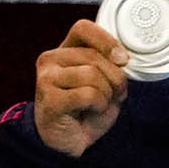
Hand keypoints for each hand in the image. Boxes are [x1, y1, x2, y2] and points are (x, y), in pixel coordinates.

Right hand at [30, 20, 129, 158]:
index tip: (122, 60)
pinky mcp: (49, 99)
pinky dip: (99, 105)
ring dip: (107, 94)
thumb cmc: (89, 108)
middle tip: (111, 95)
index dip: (107, 41)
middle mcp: (50, 59)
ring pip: (93, 75)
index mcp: (65, 50)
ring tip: (98, 104)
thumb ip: (111, 64)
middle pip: (95, 56)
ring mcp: (46, 78)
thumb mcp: (107, 81)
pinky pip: (89, 94)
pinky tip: (90, 111)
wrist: (70, 139)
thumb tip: (122, 57)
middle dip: (115, 79)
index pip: (83, 28)